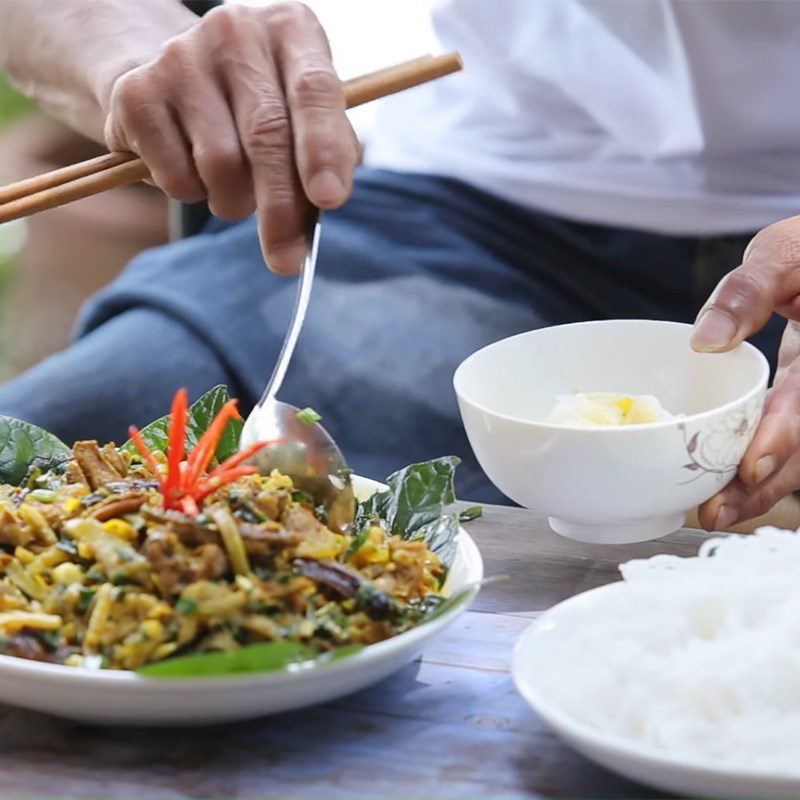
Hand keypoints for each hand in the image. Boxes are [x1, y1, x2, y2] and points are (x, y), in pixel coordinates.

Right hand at [104, 2, 358, 273]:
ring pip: (220, 162)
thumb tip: (326, 202)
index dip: (323, 149)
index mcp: (291, 30)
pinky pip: (176, 175)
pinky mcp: (136, 93)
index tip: (330, 200)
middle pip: (266, 134)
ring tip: (234, 192)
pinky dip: (191, 194)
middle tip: (287, 260)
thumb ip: (327, 154)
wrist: (171, 78)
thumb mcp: (301, 116)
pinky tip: (193, 170)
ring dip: (233, 202)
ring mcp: (180, 56)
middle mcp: (235, 31)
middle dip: (281, 208)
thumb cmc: (256, 106)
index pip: (314, 90)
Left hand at [691, 215, 799, 529]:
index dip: (784, 435)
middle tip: (714, 513)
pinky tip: (725, 489)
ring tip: (712, 515)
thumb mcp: (784, 251)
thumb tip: (704, 340)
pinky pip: (789, 439)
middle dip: (764, 484)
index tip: (749, 466)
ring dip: (759, 489)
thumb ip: (747, 290)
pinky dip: (760, 468)